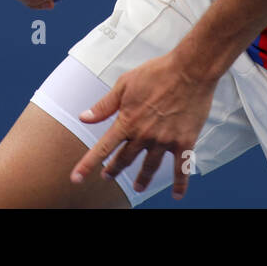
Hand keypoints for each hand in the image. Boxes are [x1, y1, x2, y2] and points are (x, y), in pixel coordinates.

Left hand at [70, 51, 217, 199]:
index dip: (88, 164)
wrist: (189, 70)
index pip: (103, 148)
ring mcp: (164, 141)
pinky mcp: (184, 142)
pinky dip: (180, 183)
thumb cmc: (157, 73)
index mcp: (127, 121)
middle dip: (114, 170)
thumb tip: (84, 117)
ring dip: (142, 179)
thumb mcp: (125, 84)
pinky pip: (181, 168)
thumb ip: (105, 105)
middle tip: (107, 177)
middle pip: (125, 159)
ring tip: (138, 187)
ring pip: (150, 167)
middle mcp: (144, 135)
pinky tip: (178, 195)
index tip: (77, 178)